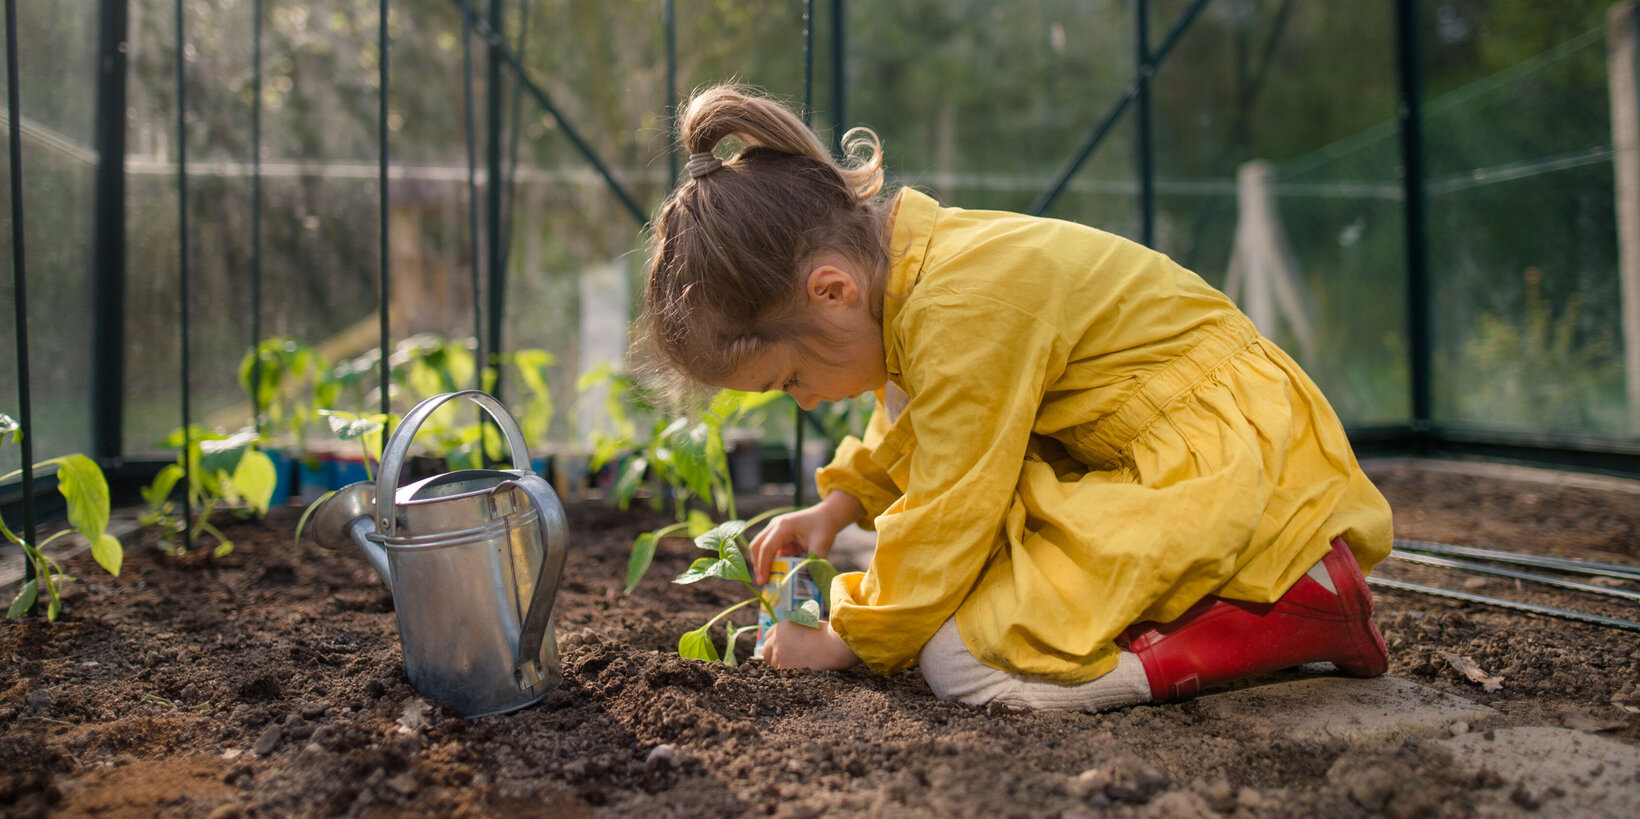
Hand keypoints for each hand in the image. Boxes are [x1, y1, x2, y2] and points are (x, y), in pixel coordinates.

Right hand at [747, 491, 864, 584]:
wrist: (826, 515)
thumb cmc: (824, 527)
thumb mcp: (821, 544)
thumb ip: (814, 562)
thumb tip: (811, 583)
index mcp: (783, 526)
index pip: (767, 547)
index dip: (763, 565)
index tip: (763, 582)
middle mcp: (775, 526)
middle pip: (756, 546)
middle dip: (758, 565)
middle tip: (762, 583)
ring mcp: (774, 530)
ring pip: (759, 548)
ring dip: (761, 564)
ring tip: (767, 581)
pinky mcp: (777, 537)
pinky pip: (769, 550)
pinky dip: (770, 562)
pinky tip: (776, 574)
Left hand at [762, 620, 860, 670]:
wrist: (832, 646)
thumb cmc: (825, 635)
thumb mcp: (805, 625)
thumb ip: (792, 631)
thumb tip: (788, 638)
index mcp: (781, 626)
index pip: (768, 636)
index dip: (774, 642)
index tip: (779, 648)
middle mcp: (776, 638)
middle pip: (765, 650)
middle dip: (771, 654)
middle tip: (781, 659)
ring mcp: (778, 653)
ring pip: (772, 662)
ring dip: (780, 664)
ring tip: (793, 665)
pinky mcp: (783, 665)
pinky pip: (779, 671)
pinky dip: (785, 671)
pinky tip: (796, 670)